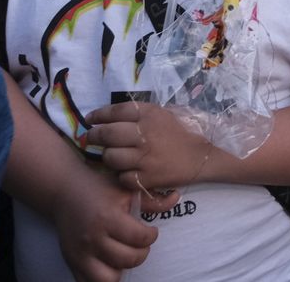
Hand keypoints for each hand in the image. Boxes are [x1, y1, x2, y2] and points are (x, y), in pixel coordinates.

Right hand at [47, 162, 168, 281]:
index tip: (150, 231)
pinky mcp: (72, 263)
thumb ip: (151, 200)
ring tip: (123, 254)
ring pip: (109, 279)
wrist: (64, 191)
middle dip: (141, 252)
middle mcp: (93, 239)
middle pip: (128, 259)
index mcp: (107, 218)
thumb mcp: (125, 189)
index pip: (139, 238)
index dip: (151, 236)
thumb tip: (177, 199)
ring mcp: (80, 254)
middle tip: (139, 243)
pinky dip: (103, 278)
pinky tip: (109, 263)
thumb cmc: (99, 188)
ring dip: (122, 269)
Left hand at [84, 102, 216, 193]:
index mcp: (150, 115)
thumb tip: (106, 117)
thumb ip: (137, 114)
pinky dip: (122, 175)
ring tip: (113, 156)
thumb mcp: (161, 115)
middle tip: (91, 139)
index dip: (98, 116)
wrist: (199, 158)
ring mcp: (145, 157)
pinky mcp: (147, 177)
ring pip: (111, 157)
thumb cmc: (178, 134)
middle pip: (107, 134)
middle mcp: (145, 134)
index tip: (90, 120)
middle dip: (94, 137)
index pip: (115, 112)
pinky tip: (128, 171)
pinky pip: (122, 177)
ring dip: (108, 157)